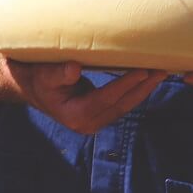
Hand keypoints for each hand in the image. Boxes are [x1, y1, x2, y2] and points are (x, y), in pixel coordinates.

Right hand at [9, 60, 166, 133]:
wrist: (32, 88)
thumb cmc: (38, 78)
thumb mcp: (44, 74)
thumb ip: (59, 73)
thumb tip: (74, 69)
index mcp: (75, 115)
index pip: (106, 99)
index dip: (125, 85)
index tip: (142, 71)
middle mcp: (87, 123)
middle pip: (121, 106)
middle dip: (142, 89)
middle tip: (160, 71)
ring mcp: (95, 122)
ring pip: (124, 107)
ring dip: (143, 90)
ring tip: (159, 73)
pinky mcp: (99, 115)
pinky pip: (121, 104)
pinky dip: (134, 91)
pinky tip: (146, 79)